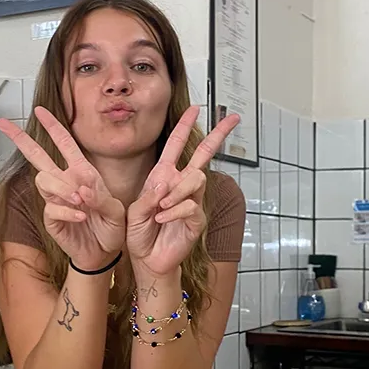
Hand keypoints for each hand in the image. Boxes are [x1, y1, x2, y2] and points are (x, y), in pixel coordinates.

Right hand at [0, 108, 124, 270]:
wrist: (104, 253)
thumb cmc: (110, 228)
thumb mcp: (115, 209)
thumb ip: (100, 196)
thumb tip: (81, 188)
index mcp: (81, 173)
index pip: (65, 144)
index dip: (53, 126)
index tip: (41, 111)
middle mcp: (65, 183)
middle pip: (37, 156)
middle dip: (20, 139)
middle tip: (4, 125)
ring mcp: (56, 200)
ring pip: (45, 180)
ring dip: (62, 187)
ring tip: (80, 200)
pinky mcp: (52, 217)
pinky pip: (51, 207)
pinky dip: (68, 211)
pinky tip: (81, 216)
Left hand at [126, 106, 239, 277]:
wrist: (147, 260)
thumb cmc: (139, 234)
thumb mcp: (134, 211)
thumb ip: (148, 196)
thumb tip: (166, 184)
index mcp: (163, 177)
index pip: (176, 146)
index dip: (185, 126)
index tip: (196, 108)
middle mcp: (180, 185)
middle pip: (204, 155)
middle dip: (218, 135)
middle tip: (234, 119)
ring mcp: (191, 201)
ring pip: (196, 179)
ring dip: (177, 191)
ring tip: (160, 208)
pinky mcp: (197, 219)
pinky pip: (191, 205)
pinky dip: (174, 211)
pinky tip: (163, 219)